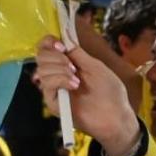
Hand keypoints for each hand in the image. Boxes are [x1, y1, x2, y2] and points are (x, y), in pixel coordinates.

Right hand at [33, 36, 138, 155]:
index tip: (61, 45)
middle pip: (41, 56)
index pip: (47, 48)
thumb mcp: (95, 66)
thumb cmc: (110, 92)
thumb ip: (78, 54)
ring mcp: (55, 88)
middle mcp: (58, 74)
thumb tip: (64, 39)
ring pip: (42, 69)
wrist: (115, 116)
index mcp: (68, 63)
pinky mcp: (53, 102)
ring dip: (60, 69)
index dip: (49, 42)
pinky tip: (74, 85)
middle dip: (56, 56)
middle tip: (73, 66)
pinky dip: (60, 80)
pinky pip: (47, 85)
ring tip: (76, 79)